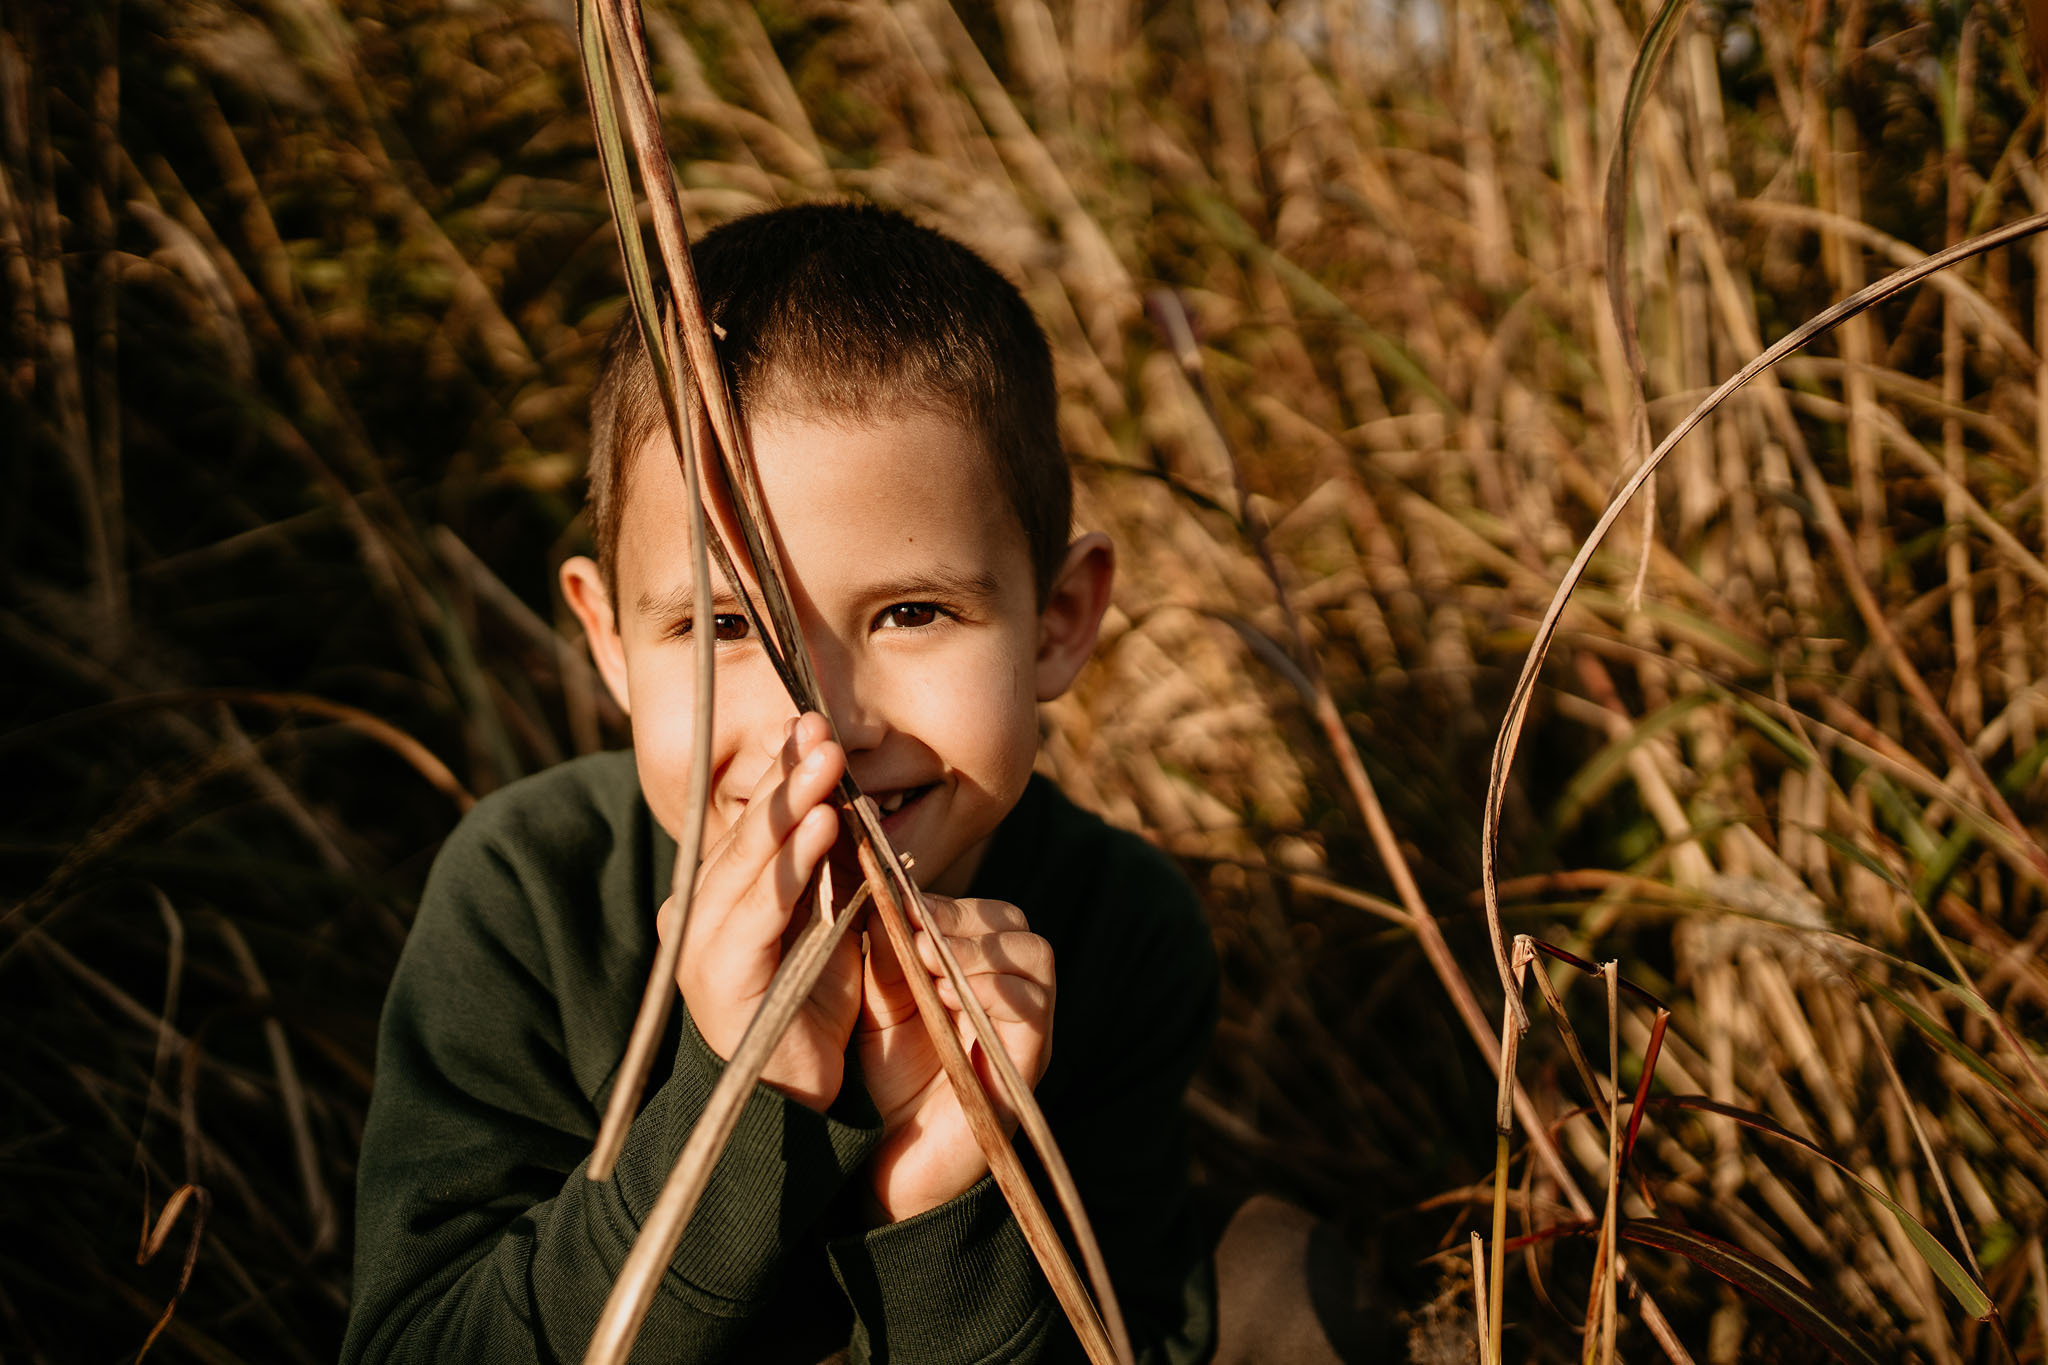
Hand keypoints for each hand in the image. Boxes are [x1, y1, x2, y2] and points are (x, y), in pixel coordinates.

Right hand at [661, 713, 863, 1111]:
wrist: (801, 1104)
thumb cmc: (818, 1007)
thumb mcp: (830, 918)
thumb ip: (829, 863)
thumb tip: (843, 790)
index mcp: (721, 893)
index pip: (753, 818)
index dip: (781, 769)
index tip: (814, 723)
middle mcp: (700, 911)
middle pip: (747, 830)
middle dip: (786, 776)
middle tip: (820, 728)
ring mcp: (702, 943)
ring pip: (750, 861)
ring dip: (789, 807)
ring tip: (825, 764)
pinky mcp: (717, 979)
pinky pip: (758, 910)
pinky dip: (790, 865)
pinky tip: (820, 828)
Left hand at [854, 894, 1054, 1221]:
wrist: (883, 1163)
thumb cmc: (879, 1078)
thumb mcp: (878, 995)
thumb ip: (886, 943)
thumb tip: (881, 880)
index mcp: (979, 975)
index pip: (987, 913)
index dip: (944, 903)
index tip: (896, 904)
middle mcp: (1012, 1000)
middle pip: (1015, 926)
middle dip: (960, 920)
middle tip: (913, 933)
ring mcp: (1025, 1035)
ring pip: (1031, 957)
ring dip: (975, 950)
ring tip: (929, 967)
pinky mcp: (1024, 1070)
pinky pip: (1030, 1010)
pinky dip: (991, 989)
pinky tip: (946, 992)